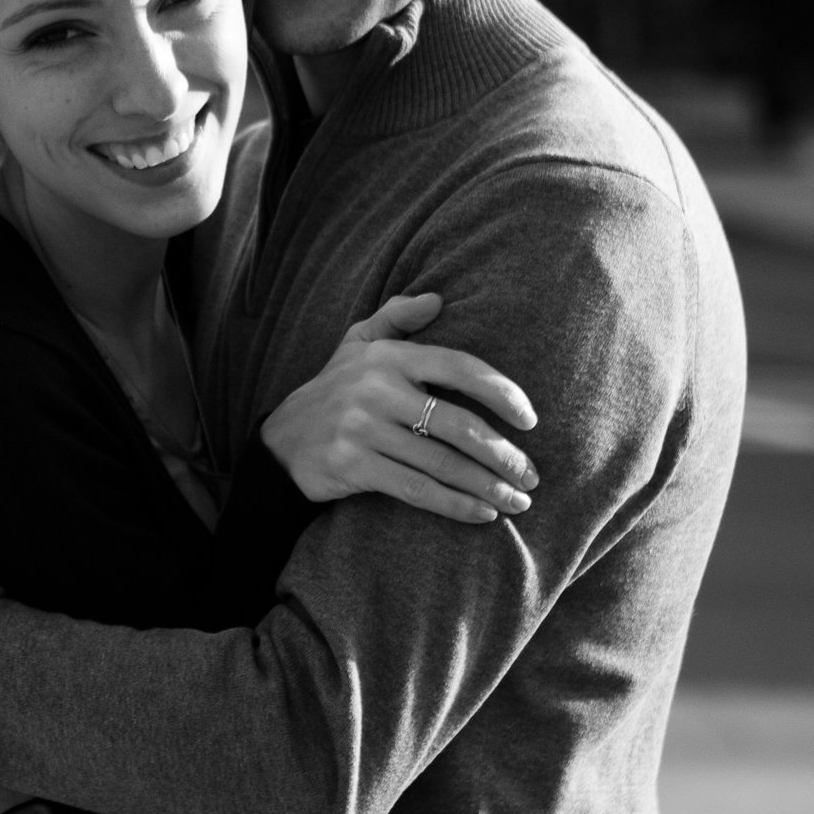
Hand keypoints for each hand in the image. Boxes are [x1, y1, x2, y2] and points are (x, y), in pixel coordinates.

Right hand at [259, 292, 541, 520]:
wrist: (281, 441)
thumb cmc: (334, 389)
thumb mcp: (356, 343)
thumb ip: (396, 317)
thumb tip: (438, 299)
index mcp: (388, 356)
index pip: (459, 366)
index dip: (502, 392)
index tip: (530, 420)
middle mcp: (376, 389)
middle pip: (458, 424)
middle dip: (504, 454)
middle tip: (532, 476)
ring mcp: (362, 429)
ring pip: (442, 463)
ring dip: (488, 486)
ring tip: (518, 501)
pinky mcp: (353, 465)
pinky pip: (417, 489)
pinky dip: (456, 505)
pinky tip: (484, 514)